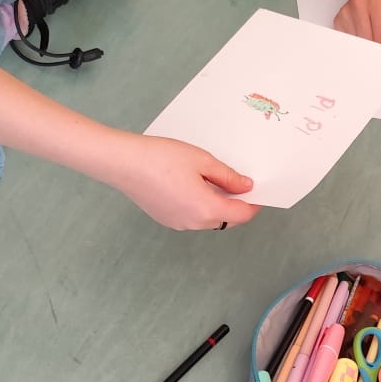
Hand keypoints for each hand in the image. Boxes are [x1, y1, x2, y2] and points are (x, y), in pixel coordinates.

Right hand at [109, 134, 259, 229]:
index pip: (242, 215)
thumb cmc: (160, 158)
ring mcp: (178, 223)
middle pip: (226, 219)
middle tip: (236, 181)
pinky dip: (199, 205)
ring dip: (215, 204)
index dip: (253, 204)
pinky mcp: (165, 219)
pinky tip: (191, 184)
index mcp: (206, 209)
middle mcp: (193, 223)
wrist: (123, 163)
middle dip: (235, 204)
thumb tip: (245, 187)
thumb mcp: (202, 161)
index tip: (258, 191)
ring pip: (208, 219)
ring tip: (211, 179)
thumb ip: (227, 177)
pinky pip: (191, 216)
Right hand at [335, 0, 380, 51]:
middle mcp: (359, 7)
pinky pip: (350, 41)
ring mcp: (346, 13)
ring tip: (377, 39)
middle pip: (369, 46)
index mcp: (378, 4)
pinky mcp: (339, 19)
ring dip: (369, 49)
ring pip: (358, 46)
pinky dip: (359, 43)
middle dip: (379, 55)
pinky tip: (366, 33)